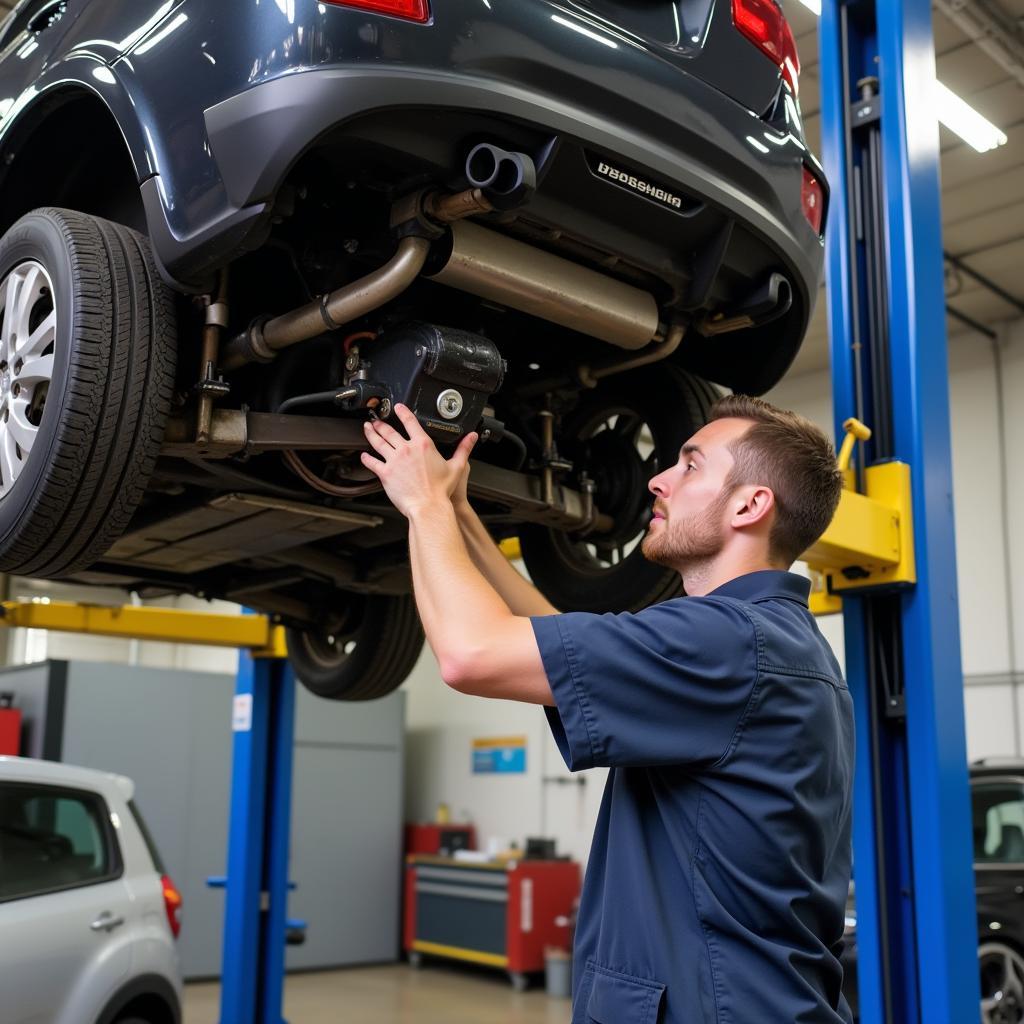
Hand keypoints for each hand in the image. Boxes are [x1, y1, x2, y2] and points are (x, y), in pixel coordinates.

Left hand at [360, 404, 476, 518]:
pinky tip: (364, 456)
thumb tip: (471, 438)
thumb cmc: (441, 490)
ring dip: (371, 434)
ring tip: (367, 428)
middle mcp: (406, 450)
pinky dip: (366, 458)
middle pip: (390, 431)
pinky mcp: (386, 473)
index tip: (398, 407)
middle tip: (376, 420)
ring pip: (378, 442)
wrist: (428, 506)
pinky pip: (373, 463)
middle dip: (381, 423)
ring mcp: (394, 461)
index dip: (402, 412)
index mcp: (423, 445)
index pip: (410, 422)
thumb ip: (463, 449)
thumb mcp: (456, 466)